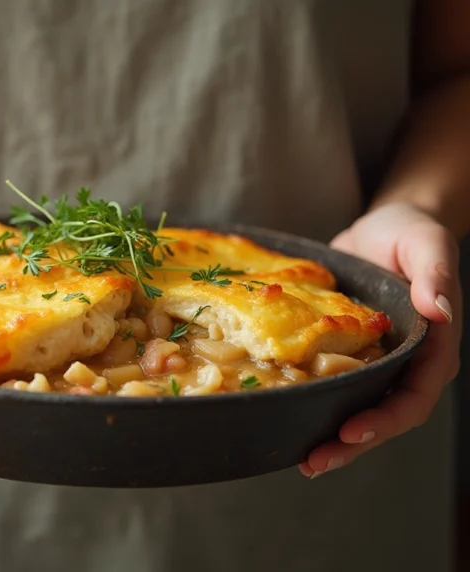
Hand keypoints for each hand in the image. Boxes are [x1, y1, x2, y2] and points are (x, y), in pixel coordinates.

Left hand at [299, 203, 461, 477]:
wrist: (381, 228)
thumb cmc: (409, 232)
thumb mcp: (426, 243)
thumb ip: (436, 274)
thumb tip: (440, 309)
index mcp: (432, 347)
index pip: (415, 395)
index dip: (386, 418)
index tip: (352, 429)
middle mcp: (407, 364)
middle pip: (386, 416)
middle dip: (353, 443)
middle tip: (315, 462)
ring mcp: (377, 365)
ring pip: (360, 411)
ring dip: (334, 439)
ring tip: (303, 461)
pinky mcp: (348, 358)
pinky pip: (335, 390)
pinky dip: (316, 409)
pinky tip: (288, 420)